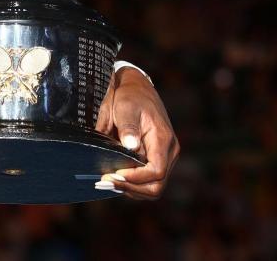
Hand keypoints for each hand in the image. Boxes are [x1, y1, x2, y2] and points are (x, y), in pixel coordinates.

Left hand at [93, 66, 179, 199]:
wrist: (137, 87)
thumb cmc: (130, 96)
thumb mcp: (125, 106)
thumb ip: (128, 126)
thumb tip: (131, 146)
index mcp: (163, 139)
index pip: (156, 171)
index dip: (135, 178)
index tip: (114, 174)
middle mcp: (169, 152)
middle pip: (157, 185)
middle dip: (132, 188)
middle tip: (107, 182)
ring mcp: (164, 156)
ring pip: (153, 187)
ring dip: (131, 189)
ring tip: (108, 181)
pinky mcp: (156, 158)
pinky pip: (148, 180)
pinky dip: (132, 184)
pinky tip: (115, 177)